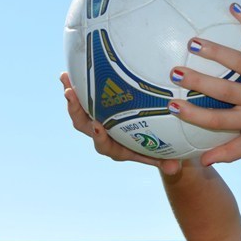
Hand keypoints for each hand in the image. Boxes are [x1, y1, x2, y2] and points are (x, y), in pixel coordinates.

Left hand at [60, 72, 181, 175]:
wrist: (145, 144)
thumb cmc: (152, 149)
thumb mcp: (158, 155)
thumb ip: (164, 161)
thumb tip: (174, 168)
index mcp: (113, 148)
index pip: (103, 145)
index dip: (99, 136)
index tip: (98, 126)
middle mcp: (102, 135)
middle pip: (83, 124)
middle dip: (75, 110)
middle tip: (70, 93)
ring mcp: (96, 121)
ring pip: (79, 110)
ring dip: (72, 96)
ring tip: (66, 79)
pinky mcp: (96, 109)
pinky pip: (82, 99)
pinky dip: (75, 87)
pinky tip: (69, 73)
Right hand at [167, 3, 240, 165]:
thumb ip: (231, 152)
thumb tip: (201, 161)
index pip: (218, 120)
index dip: (194, 115)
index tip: (171, 105)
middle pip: (226, 90)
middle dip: (199, 81)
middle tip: (174, 71)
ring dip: (217, 52)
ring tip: (193, 43)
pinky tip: (233, 7)